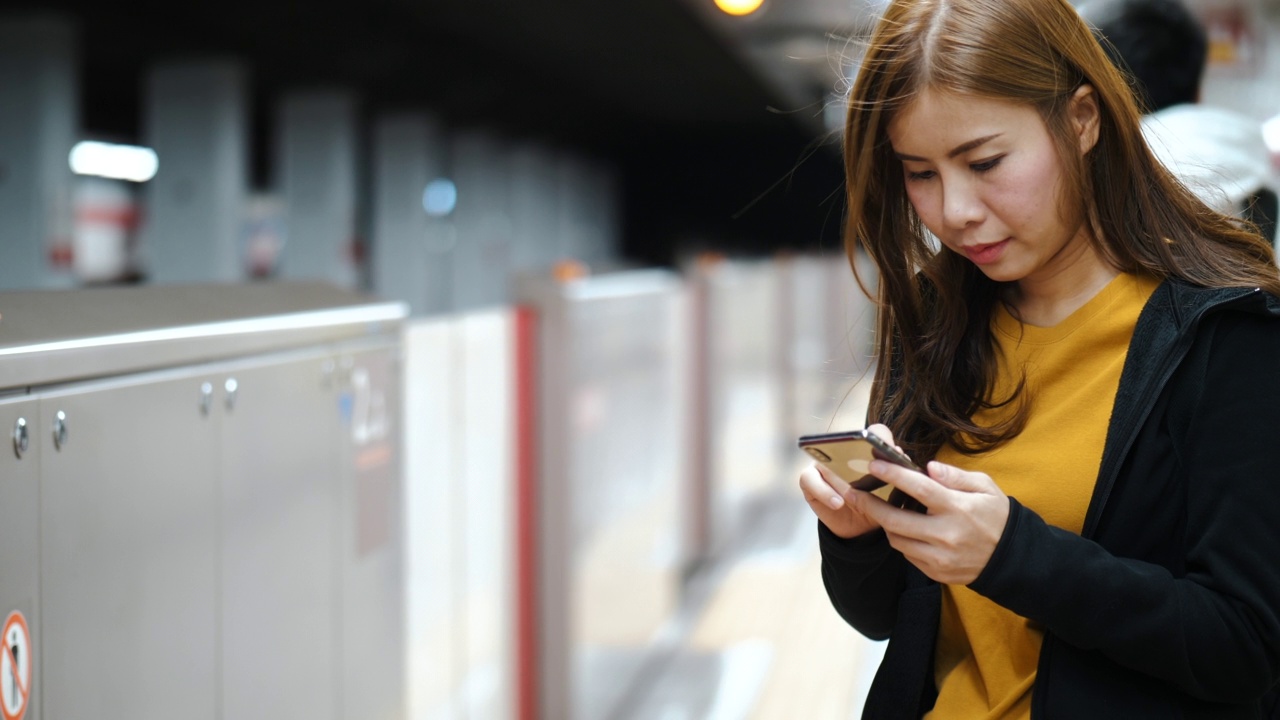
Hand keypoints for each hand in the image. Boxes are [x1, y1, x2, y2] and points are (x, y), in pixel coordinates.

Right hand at [799, 423, 897, 538]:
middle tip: (872, 466)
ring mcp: (823, 462)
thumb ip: (897, 476)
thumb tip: (900, 457)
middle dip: (859, 452)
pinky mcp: (809, 478)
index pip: (876, 432)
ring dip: (839, 477)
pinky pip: (812, 481)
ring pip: (827, 461)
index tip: (894, 454)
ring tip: (850, 494)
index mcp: (869, 449)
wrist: (859, 527)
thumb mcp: (891, 493)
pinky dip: (825, 493)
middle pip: (848, 441)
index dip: (883, 439)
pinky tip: (837, 503)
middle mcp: (843, 450)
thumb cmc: (878, 504)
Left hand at [849, 459, 1009, 584]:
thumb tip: (929, 467)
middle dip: (869, 505)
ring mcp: (940, 556)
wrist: (1011, 558)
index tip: (873, 464)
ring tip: (882, 510)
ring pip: (897, 540)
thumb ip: (955, 476)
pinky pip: (907, 555)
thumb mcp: (985, 488)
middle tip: (853, 493)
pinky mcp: (936, 572)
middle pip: (895, 520)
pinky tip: (904, 529)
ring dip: (885, 524)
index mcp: (958, 508)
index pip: (918, 488)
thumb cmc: (996, 516)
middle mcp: (946, 534)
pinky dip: (901, 540)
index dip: (892, 475)